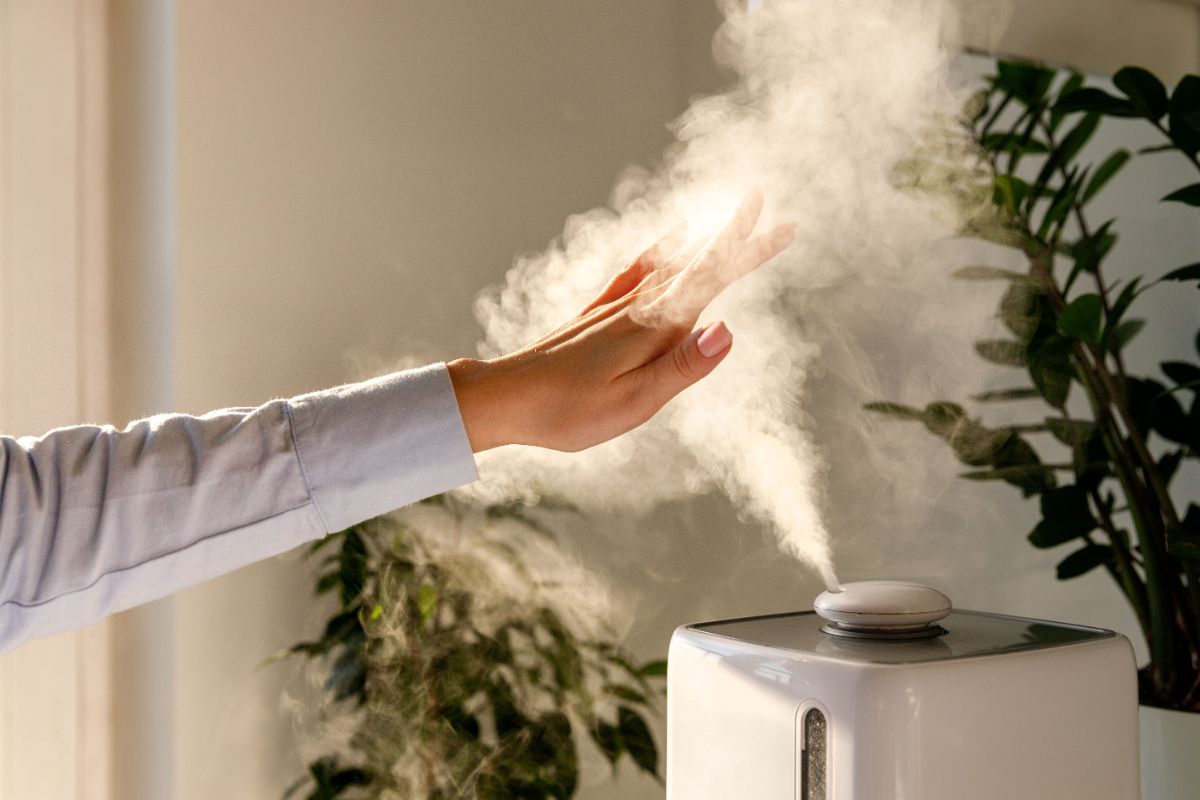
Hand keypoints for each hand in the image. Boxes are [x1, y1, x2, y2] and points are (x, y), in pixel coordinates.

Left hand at [447, 189, 794, 452]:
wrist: (505, 399)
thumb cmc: (568, 410)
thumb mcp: (633, 402)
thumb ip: (681, 367)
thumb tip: (727, 330)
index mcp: (653, 327)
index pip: (710, 279)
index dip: (746, 252)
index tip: (781, 227)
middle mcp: (637, 307)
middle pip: (695, 261)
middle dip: (732, 233)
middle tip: (763, 201)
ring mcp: (615, 306)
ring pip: (670, 262)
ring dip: (704, 238)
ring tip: (726, 218)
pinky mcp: (597, 314)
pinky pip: (638, 269)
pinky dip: (661, 250)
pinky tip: (668, 242)